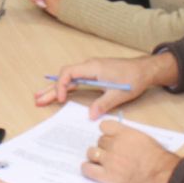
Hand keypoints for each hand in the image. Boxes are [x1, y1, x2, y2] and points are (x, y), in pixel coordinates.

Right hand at [33, 53, 178, 118]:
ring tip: (42, 97)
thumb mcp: (119, 94)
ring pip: (69, 79)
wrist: (145, 70)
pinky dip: (66, 88)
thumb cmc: (133, 78)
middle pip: (65, 76)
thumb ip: (103, 104)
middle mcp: (89, 67)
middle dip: (51, 88)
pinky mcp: (94, 75)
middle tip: (38, 99)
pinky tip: (60, 95)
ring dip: (56, 88)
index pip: (69, 73)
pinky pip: (76, 81)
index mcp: (92, 68)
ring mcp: (91, 71)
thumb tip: (90, 115)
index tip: (63, 99)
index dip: (62, 86)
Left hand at [83, 120, 179, 182]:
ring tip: (101, 162)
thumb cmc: (160, 160)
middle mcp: (115, 144)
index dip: (106, 133)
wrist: (163, 177)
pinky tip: (92, 170)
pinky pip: (87, 169)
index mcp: (125, 133)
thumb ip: (130, 136)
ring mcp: (110, 160)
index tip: (109, 137)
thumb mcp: (145, 139)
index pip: (104, 126)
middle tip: (111, 154)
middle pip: (99, 141)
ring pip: (91, 153)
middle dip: (103, 147)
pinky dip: (87, 169)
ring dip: (95, 156)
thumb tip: (121, 138)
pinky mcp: (107, 176)